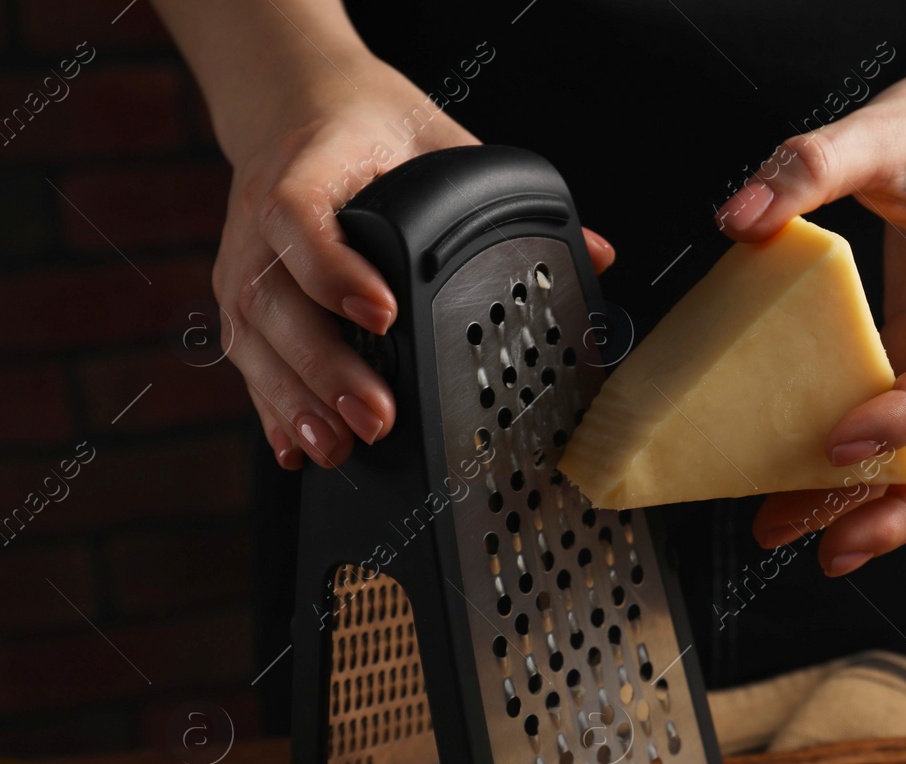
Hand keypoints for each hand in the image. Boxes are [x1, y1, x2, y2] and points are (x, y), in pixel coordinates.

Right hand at [214, 55, 614, 469]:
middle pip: (277, 299)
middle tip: (376, 416)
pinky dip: (272, 406)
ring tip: (338, 446)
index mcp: (308, 168)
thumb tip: (597, 252)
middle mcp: (261, 218)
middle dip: (325, 367)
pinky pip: (245, 357)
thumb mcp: (439, 140)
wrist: (295, 106)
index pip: (302, 216)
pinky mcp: (239, 296)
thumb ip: (503, 198)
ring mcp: (244, 260)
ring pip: (254, 337)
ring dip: (296, 400)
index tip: (384, 315)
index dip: (335, 270)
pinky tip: (298, 447)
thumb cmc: (370, 129)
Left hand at [715, 64, 905, 576]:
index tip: (839, 443)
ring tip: (811, 545)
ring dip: (884, 509)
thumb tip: (740, 217)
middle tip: (832, 549)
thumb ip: (810, 165)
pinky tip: (818, 498)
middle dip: (902, 507)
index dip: (903, 415)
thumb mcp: (880, 128)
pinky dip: (875, 478)